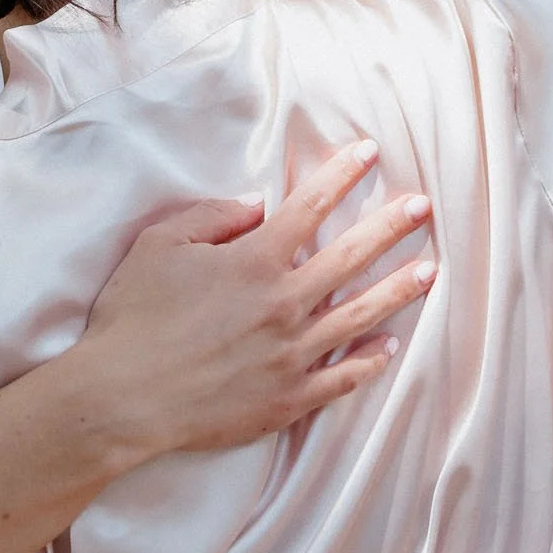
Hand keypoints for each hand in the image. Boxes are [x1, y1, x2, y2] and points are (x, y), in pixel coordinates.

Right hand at [66, 140, 436, 461]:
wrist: (122, 400)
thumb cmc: (134, 318)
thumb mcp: (159, 246)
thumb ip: (212, 217)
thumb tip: (257, 207)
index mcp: (253, 262)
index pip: (309, 207)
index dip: (341, 174)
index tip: (370, 151)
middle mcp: (283, 304)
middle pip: (350, 257)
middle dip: (391, 226)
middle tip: (423, 206)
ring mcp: (290, 355)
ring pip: (359, 316)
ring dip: (398, 290)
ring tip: (430, 271)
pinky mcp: (287, 399)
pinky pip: (341, 378)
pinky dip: (369, 362)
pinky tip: (391, 347)